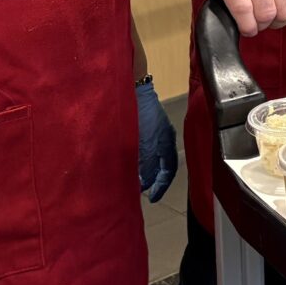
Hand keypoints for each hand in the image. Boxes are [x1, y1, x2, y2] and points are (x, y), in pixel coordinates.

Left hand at [136, 80, 177, 202]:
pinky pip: (134, 148)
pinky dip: (129, 158)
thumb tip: (143, 183)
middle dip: (147, 179)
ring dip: (136, 169)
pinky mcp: (135, 125)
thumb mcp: (146, 143)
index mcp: (167, 142)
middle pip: (155, 164)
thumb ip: (146, 164)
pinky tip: (118, 163)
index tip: (152, 198)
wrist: (130, 85)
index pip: (168, 170)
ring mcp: (147, 131)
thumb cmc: (142, 114)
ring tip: (124, 180)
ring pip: (143, 157)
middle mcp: (159, 138)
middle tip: (135, 191)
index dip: (161, 185)